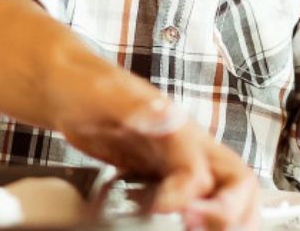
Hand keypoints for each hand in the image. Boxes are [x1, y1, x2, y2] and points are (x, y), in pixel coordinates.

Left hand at [55, 70, 258, 230]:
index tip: (162, 208)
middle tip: (195, 227)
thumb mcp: (101, 93)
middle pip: (235, 181)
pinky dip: (198, 216)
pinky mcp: (158, 173)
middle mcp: (183, 144)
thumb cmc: (81, 84)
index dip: (187, 195)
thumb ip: (133, 105)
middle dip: (230, 212)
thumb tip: (166, 116)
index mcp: (174, 125)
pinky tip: (179, 224)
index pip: (199, 170)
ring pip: (221, 191)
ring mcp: (173, 160)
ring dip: (224, 218)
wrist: (63, 83)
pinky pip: (192, 198)